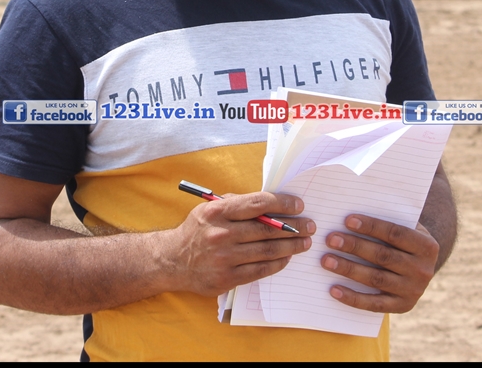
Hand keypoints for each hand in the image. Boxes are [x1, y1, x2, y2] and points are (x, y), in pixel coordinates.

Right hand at [164, 192, 313, 296]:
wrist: (172, 261)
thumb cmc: (197, 230)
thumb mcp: (210, 208)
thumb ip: (236, 204)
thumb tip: (270, 203)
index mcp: (217, 211)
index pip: (257, 203)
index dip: (282, 203)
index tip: (299, 205)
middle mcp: (220, 234)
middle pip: (267, 229)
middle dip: (294, 227)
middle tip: (309, 226)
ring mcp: (224, 258)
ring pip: (267, 251)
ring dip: (291, 247)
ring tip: (304, 242)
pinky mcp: (226, 278)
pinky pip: (260, 271)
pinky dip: (277, 264)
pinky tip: (286, 258)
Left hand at [320, 215, 438, 313]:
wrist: (421, 268)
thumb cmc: (404, 241)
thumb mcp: (406, 227)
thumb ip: (388, 220)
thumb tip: (350, 215)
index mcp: (426, 246)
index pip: (395, 234)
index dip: (371, 227)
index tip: (347, 220)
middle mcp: (423, 270)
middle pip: (383, 256)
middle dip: (355, 247)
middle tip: (331, 239)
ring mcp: (413, 291)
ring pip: (376, 279)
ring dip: (349, 269)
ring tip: (326, 260)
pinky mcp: (402, 307)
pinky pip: (374, 304)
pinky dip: (352, 297)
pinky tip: (334, 289)